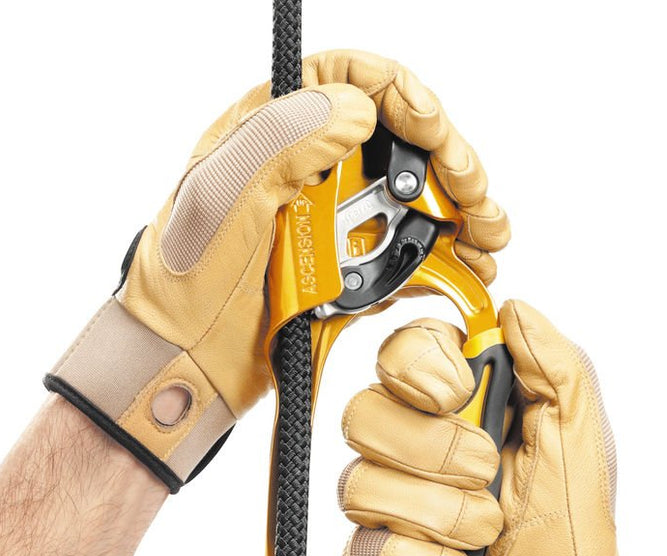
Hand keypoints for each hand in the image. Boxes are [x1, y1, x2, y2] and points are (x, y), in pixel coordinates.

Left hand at [47, 50, 508, 492]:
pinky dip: (446, 256)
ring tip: (485, 235)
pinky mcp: (349, 262)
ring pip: (416, 192)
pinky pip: (409, 248)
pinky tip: (468, 268)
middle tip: (472, 195)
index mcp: (270, 130)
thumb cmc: (181, 286)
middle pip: (400, 135)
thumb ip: (278, 143)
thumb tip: (352, 109)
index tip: (430, 129)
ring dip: (462, 209)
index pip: (348, 78)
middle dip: (449, 159)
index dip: (401, 95)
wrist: (181, 366)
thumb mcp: (218, 203)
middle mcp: (308, 165)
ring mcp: (332, 216)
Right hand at [337, 301, 666, 555]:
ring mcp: (387, 505)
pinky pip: (365, 548)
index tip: (458, 392)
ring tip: (487, 534)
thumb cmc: (573, 528)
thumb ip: (555, 363)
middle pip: (362, 413)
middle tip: (489, 474)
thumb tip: (512, 310)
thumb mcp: (581, 435)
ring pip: (359, 483)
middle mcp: (411, 446)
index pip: (399, 351)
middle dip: (434, 450)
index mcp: (457, 405)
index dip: (418, 367)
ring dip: (441, 514)